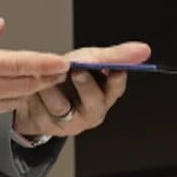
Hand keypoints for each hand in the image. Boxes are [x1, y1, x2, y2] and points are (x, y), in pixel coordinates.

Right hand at [0, 18, 69, 153]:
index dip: (44, 62)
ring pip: (16, 99)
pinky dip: (7, 100)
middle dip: (46, 76)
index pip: (18, 63)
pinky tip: (6, 92)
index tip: (62, 61)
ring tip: (39, 79)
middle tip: (59, 69)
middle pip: (25, 83)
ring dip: (30, 89)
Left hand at [11, 41, 144, 138]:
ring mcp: (69, 122)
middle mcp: (91, 112)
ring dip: (52, 88)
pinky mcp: (46, 127)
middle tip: (77, 69)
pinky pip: (39, 110)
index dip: (116, 80)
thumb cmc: (68, 74)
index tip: (115, 69)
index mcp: (105, 95)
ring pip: (62, 106)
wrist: (35, 90)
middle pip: (94, 104)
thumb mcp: (89, 60)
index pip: (116, 88)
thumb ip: (115, 56)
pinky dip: (34, 95)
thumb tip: (145, 49)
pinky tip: (31, 88)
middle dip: (86, 86)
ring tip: (44, 77)